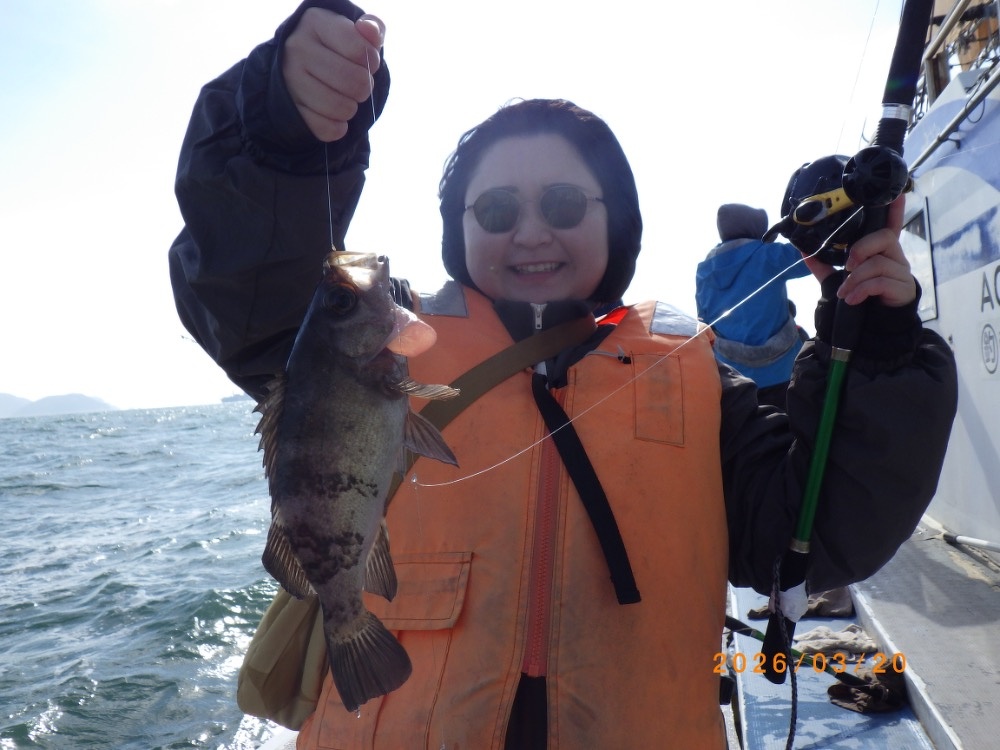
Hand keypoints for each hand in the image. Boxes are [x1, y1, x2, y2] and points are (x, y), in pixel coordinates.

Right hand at [282, 10, 384, 141]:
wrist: (300, 68)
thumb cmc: (336, 48)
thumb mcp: (355, 32)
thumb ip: (372, 28)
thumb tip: (370, 31)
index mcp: (315, 23)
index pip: (359, 49)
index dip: (372, 60)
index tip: (366, 61)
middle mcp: (297, 49)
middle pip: (355, 82)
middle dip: (364, 87)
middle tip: (357, 84)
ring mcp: (290, 80)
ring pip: (343, 108)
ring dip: (351, 108)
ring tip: (344, 97)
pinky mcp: (289, 109)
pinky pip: (328, 130)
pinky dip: (338, 128)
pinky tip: (334, 116)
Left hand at [803, 196, 916, 307]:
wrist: (872, 328)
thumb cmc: (859, 296)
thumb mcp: (836, 279)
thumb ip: (822, 264)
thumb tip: (802, 249)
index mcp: (881, 250)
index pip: (890, 224)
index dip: (895, 209)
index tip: (896, 193)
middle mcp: (895, 257)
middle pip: (884, 237)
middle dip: (860, 250)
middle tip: (846, 267)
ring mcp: (901, 272)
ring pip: (879, 263)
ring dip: (855, 278)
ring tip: (845, 292)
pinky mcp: (904, 288)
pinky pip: (881, 282)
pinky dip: (862, 290)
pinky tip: (853, 299)